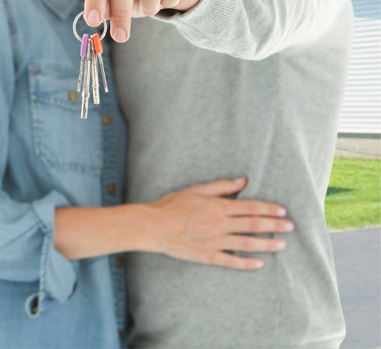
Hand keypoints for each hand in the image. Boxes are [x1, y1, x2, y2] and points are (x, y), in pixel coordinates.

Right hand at [145, 177, 292, 269]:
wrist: (155, 226)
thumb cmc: (172, 205)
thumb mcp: (196, 190)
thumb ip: (221, 186)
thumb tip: (242, 181)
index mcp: (219, 207)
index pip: (251, 207)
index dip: (269, 208)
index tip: (283, 211)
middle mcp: (221, 224)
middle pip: (254, 224)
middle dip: (275, 226)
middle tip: (290, 227)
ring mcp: (216, 241)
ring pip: (247, 243)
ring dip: (267, 244)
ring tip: (281, 245)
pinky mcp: (208, 255)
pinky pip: (231, 261)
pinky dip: (246, 264)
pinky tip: (259, 264)